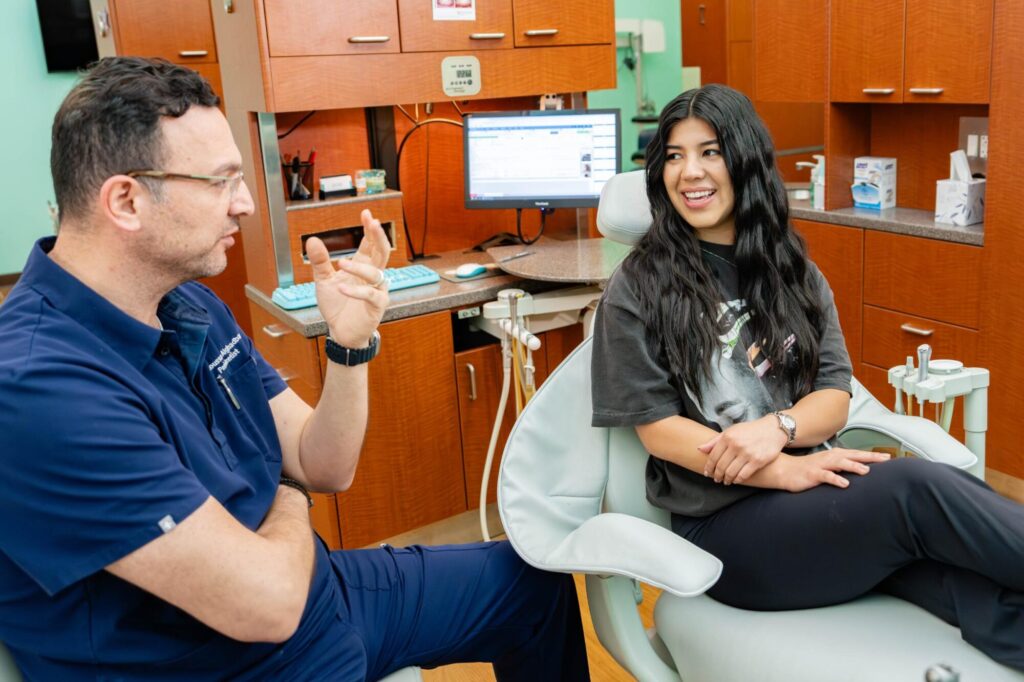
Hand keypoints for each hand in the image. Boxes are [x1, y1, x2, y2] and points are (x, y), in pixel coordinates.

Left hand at [306, 209, 389, 347]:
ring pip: (375, 273)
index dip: (369, 229)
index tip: (366, 213)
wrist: (341, 332)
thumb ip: (320, 261)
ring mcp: (377, 291)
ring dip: (359, 267)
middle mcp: (373, 276)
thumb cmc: (337, 306)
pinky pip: (369, 295)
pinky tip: (341, 287)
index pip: (370, 244)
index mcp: (363, 266)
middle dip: (378, 236)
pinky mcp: (376, 306)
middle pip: (382, 252)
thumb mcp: (324, 280)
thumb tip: (312, 240)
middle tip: (372, 222)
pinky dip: (355, 291)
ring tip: (341, 263)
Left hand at [699, 415, 787, 484]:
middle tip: (716, 479)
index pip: (713, 456)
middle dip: (716, 475)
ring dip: (726, 479)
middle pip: (721, 466)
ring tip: (725, 481)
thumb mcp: (731, 431)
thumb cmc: (750, 430)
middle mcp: (736, 445)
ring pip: (731, 472)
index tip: (707, 473)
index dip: (708, 467)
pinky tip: (736, 480)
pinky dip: (737, 480)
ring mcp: (747, 454)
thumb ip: (715, 441)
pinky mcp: (757, 461)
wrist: (773, 430)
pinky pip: (743, 475)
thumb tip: (700, 449)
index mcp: (728, 437)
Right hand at [772, 448, 890, 492]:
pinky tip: (844, 483)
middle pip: (852, 455)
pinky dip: (835, 479)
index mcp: (834, 455)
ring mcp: (821, 465)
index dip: (872, 455)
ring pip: (839, 463)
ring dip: (853, 466)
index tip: (887, 457)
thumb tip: (858, 469)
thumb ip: (841, 467)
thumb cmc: (807, 469)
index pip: (856, 454)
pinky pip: (825, 476)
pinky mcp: (813, 474)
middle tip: (884, 459)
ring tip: (866, 471)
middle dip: (869, 457)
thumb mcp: (827, 466)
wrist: (784, 470)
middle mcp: (829, 457)